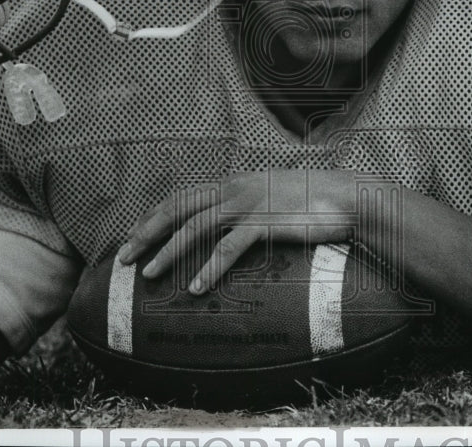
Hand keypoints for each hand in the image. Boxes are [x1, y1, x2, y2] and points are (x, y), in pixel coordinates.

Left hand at [119, 169, 364, 293]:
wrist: (348, 197)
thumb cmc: (314, 200)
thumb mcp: (274, 196)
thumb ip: (251, 204)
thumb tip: (233, 224)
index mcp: (235, 182)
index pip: (183, 196)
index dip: (155, 216)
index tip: (135, 236)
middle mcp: (235, 189)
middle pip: (178, 208)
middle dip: (146, 232)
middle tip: (123, 258)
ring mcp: (249, 204)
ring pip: (195, 227)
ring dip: (168, 252)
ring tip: (149, 275)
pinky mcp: (265, 223)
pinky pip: (229, 248)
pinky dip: (209, 268)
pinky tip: (197, 288)